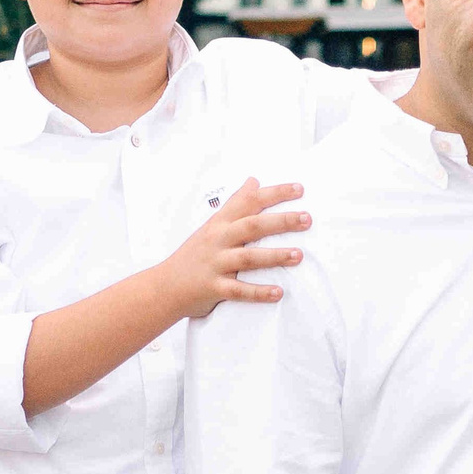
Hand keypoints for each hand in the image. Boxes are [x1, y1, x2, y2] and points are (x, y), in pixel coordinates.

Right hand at [159, 179, 308, 318]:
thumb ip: (235, 204)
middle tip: (307, 218)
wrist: (165, 286)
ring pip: (248, 257)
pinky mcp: (214, 287)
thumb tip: (254, 180)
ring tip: (299, 255)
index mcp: (221, 223)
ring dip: (274, 256)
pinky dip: (259, 292)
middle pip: (252, 226)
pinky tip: (278, 292)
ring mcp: (216, 264)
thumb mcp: (213, 225)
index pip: (249, 202)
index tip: (300, 189)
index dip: (274, 194)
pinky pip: (239, 290)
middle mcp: (219, 240)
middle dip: (281, 221)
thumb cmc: (194, 254)